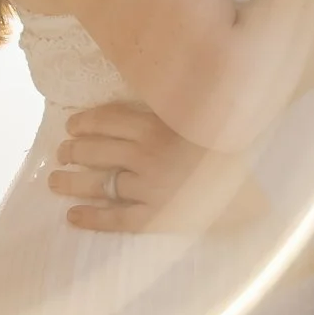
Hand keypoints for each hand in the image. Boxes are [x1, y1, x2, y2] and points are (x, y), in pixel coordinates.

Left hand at [48, 103, 267, 232]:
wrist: (258, 187)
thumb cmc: (230, 147)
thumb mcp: (198, 117)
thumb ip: (172, 107)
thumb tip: (148, 96)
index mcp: (158, 125)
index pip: (107, 119)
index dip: (84, 123)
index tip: (72, 126)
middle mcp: (148, 154)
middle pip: (96, 150)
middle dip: (73, 151)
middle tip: (62, 153)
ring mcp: (151, 187)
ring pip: (99, 183)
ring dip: (71, 182)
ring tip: (54, 181)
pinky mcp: (157, 217)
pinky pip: (116, 218)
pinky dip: (92, 218)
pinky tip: (73, 217)